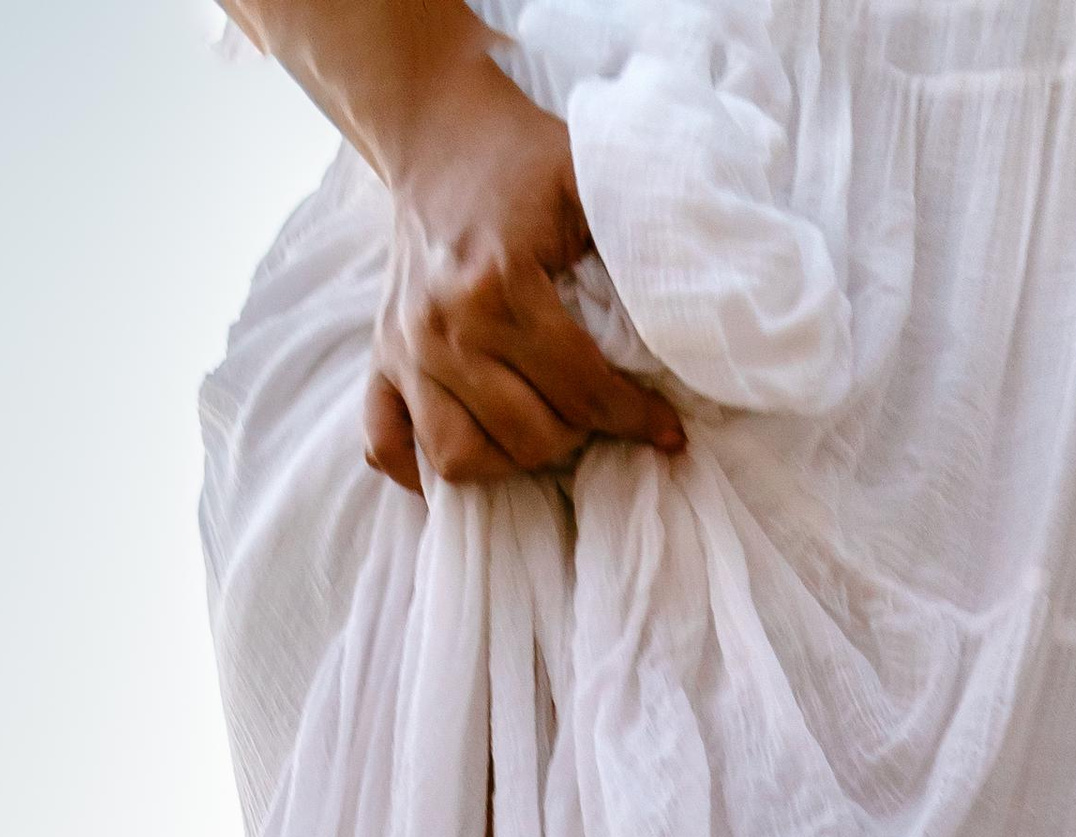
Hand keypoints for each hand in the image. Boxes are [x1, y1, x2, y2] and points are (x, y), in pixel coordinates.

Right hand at [364, 59, 683, 492]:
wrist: (436, 129)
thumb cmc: (522, 158)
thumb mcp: (588, 178)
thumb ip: (637, 237)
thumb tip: (695, 309)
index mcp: (496, 283)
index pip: (579, 388)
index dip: (633, 419)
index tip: (669, 432)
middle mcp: (441, 325)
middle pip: (526, 435)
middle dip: (579, 435)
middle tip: (600, 413)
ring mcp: (404, 348)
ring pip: (459, 457)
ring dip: (512, 458)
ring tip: (545, 427)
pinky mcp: (379, 358)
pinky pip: (387, 444)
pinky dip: (421, 468)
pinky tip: (473, 454)